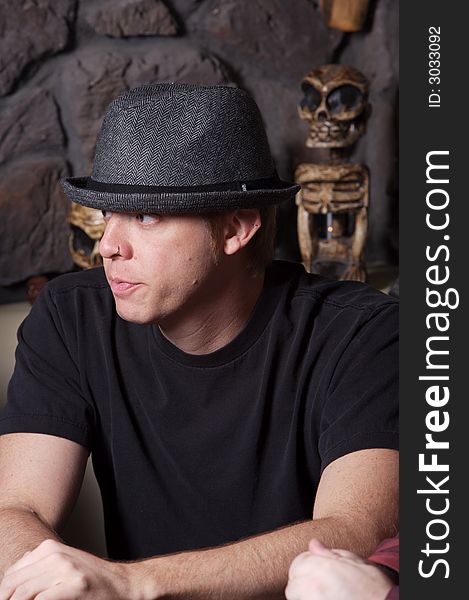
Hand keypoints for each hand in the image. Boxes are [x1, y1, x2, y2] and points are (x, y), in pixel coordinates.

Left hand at [0, 539, 135, 599]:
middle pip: (13, 583)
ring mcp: (66, 569)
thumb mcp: (64, 563)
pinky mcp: (75, 586)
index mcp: (50, 549)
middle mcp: (56, 555)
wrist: (123, 584)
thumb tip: (10, 580)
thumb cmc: (93, 579)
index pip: (12, 573)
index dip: (5, 592)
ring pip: (23, 593)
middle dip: (7, 599)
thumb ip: (39, 566)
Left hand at [285, 539, 393, 599]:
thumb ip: (330, 553)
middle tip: (317, 587)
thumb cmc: (374, 587)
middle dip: (301, 585)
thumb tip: (313, 544)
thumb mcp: (355, 562)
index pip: (297, 564)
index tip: (312, 573)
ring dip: (304, 597)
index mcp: (323, 567)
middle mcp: (315, 585)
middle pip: (293, 586)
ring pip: (296, 599)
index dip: (304, 568)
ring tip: (321, 595)